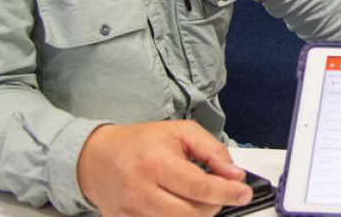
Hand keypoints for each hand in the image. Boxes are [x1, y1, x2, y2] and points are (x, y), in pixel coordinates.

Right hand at [77, 121, 251, 216]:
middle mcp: (141, 190)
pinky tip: (180, 205)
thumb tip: (234, 174)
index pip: (200, 186)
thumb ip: (212, 151)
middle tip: (219, 192)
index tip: (243, 193)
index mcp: (156, 163)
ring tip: (198, 198)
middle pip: (192, 212)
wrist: (98, 158)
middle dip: (215, 204)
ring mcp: (131, 212)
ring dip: (198, 214)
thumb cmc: (141, 142)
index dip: (227, 192)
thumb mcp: (181, 132)